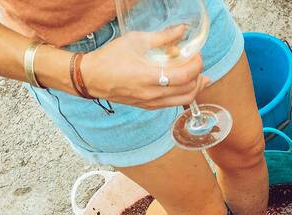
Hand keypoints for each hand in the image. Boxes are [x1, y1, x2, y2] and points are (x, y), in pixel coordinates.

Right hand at [80, 26, 209, 109]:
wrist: (91, 77)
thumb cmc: (111, 58)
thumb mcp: (136, 41)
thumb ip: (162, 37)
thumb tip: (182, 30)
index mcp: (149, 76)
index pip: (185, 76)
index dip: (196, 64)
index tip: (196, 54)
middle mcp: (152, 94)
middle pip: (189, 90)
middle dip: (198, 75)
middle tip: (196, 62)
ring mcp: (151, 102)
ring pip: (184, 100)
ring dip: (195, 88)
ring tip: (200, 77)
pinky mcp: (148, 106)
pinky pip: (173, 104)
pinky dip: (183, 95)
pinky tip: (185, 85)